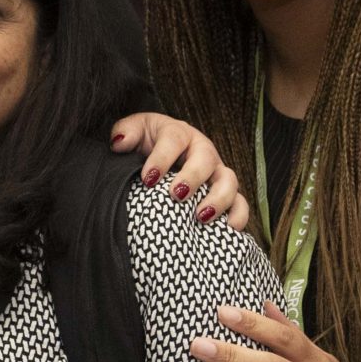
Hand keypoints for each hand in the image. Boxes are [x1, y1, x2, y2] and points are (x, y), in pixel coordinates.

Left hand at [109, 113, 250, 232]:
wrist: (162, 159)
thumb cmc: (148, 144)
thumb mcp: (135, 131)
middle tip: (176, 195)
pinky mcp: (225, 193)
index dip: (162, 158)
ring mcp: (217, 173)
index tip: (148, 179)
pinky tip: (228, 230)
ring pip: (229, 181)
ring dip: (218, 199)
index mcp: (179, 134)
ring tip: (201, 216)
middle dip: (192, 177)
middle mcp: (202, 151)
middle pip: (205, 159)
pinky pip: (240, 204)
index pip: (173, 139)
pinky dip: (238, 216)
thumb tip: (120, 143)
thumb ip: (125, 131)